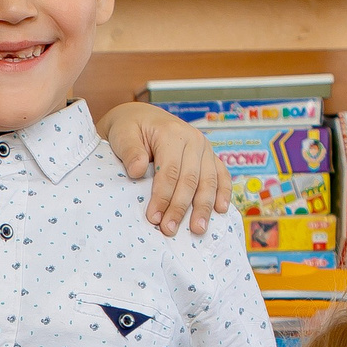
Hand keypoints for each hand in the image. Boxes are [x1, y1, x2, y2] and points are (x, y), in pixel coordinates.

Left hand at [101, 102, 232, 236]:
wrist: (141, 117)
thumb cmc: (129, 128)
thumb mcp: (122, 134)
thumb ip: (130, 151)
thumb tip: (137, 171)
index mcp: (172, 133)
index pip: (170, 171)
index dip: (162, 197)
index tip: (153, 218)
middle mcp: (194, 140)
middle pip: (190, 179)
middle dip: (180, 208)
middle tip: (170, 229)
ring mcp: (205, 149)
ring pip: (209, 181)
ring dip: (204, 207)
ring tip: (198, 229)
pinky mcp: (210, 157)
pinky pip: (221, 176)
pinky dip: (223, 193)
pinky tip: (221, 210)